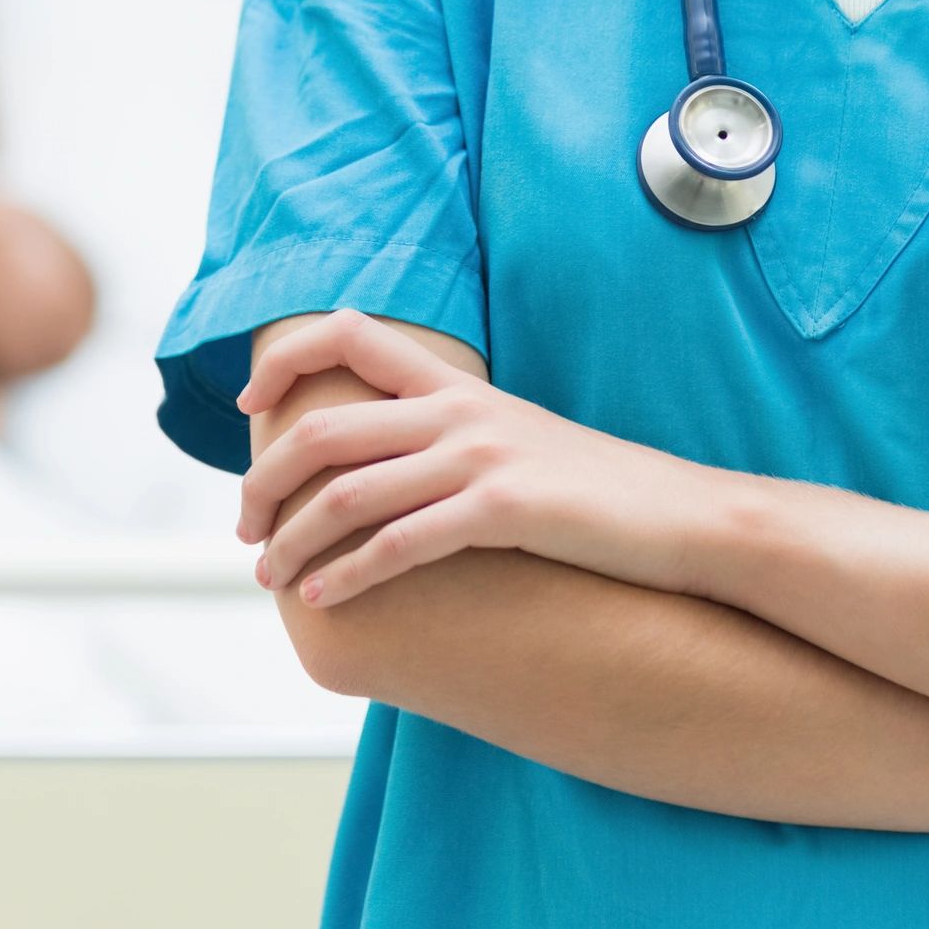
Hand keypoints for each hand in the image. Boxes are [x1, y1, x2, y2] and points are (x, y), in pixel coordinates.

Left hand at [235, 309, 725, 609]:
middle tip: (244, 525)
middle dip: (265, 478)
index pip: (349, 331)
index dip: (285, 360)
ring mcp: (481, 457)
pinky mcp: (505, 509)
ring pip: (350, 491)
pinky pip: (402, 542)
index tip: (251, 409)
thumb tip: (389, 467)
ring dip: (294, 537)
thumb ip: (452, 437)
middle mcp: (459, 411)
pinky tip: (323, 597)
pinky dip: (349, 572)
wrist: (684, 517)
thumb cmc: (596, 494)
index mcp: (457, 386)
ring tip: (267, 573)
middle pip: (325, 427)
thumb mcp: (516, 441)